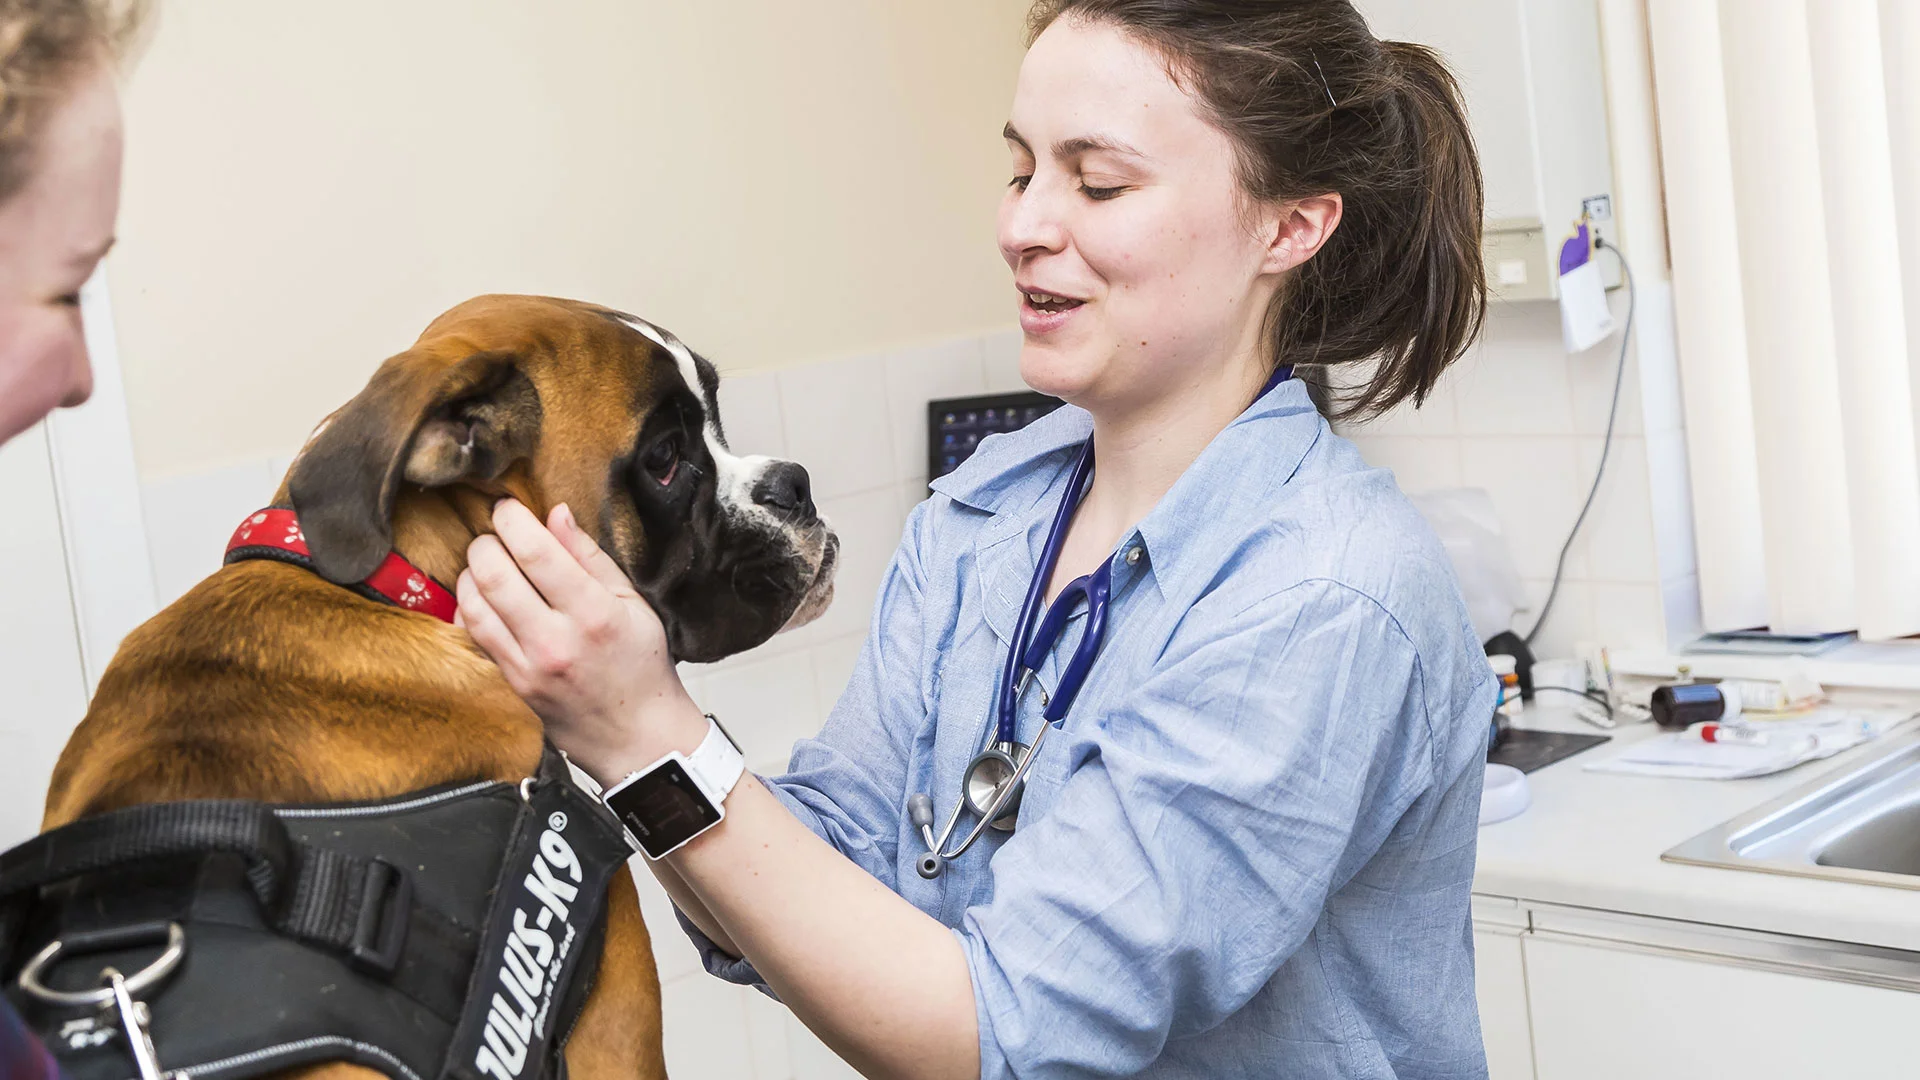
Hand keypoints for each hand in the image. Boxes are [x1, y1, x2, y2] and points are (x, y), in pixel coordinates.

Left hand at [457, 500, 704, 781]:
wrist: (636, 735)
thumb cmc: (641, 666)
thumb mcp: (633, 603)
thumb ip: (590, 557)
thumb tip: (556, 514)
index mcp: (594, 613)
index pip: (536, 552)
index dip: (512, 520)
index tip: (508, 508)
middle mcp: (556, 640)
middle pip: (493, 574)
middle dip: (485, 542)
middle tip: (494, 534)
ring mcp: (529, 666)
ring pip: (474, 604)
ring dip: (471, 573)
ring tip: (486, 563)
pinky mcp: (513, 683)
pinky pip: (474, 635)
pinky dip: (470, 607)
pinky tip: (484, 598)